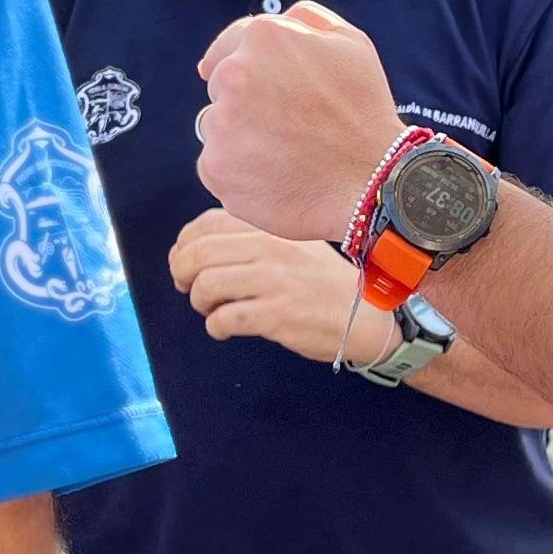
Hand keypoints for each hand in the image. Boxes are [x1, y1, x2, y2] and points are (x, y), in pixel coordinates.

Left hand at [167, 210, 368, 364]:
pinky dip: (215, 327)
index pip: (207, 224)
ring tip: (211, 310)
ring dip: (199, 301)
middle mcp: (270, 247)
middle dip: (181, 274)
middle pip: (198, 253)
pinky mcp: (277, 315)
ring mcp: (274, 281)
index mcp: (271, 228)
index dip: (184, 245)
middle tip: (188, 288)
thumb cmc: (327, 284)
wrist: (370, 317)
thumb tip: (195, 248)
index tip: (185, 263)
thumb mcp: (294, 245)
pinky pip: (224, 319)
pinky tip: (224, 329)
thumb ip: (251, 240)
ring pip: (206, 284)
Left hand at [195, 1, 404, 243]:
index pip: (228, 44)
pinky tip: (274, 175)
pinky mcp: (215, 167)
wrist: (370, 182)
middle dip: (245, 99)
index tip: (254, 84)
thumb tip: (276, 18)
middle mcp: (235, 74)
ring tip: (284, 151)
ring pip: (216, 125)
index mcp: (265, 37)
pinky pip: (216, 163)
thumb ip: (307, 19)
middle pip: (220, 85)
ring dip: (239, 135)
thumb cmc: (364, 112)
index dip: (245, 64)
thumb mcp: (351, 43)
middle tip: (286, 123)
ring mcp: (221, 123)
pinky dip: (238, 171)